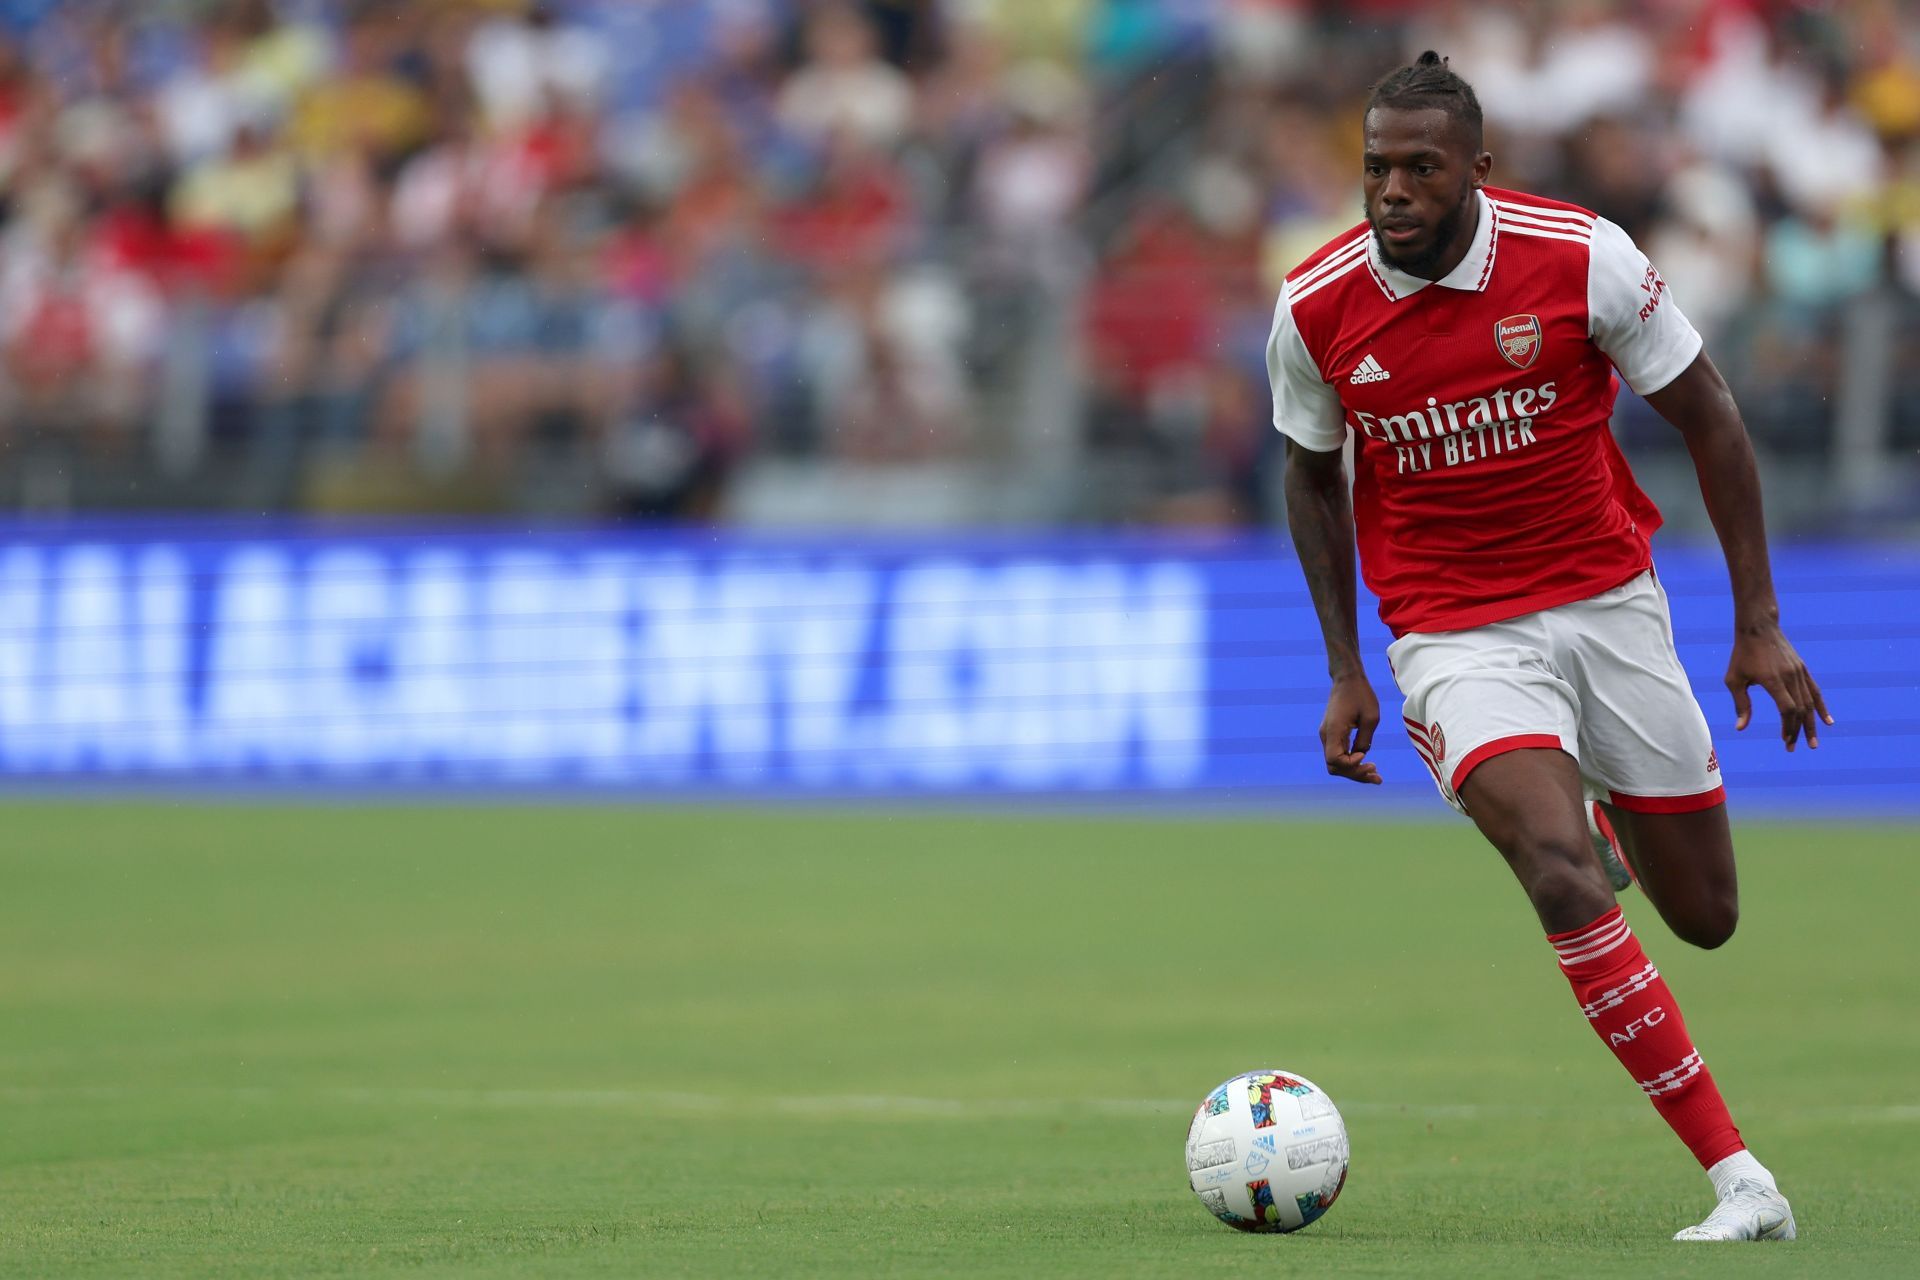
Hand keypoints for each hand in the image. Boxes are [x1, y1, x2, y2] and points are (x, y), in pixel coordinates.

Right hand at [1320, 673, 1381, 783]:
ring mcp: (1328, 736)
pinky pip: (1339, 754)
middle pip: (1335, 766)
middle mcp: (1326, 736)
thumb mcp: (1371, 717)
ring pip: (1336, 763)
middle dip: (1355, 774)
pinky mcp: (1332, 735)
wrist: (1347, 679)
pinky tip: (1367, 764)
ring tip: (1375, 775)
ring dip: (1354, 771)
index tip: (1365, 756)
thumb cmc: (1361, 694)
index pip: (1335, 760)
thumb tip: (1362, 756)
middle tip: (1377, 777)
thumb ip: (1365, 739)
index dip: (1351, 765)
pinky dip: (1351, 762)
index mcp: (1333, 731)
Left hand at [1726, 621, 1831, 750]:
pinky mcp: (1803, 669)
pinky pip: (1816, 691)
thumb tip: (1741, 728)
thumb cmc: (1742, 655)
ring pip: (1810, 703)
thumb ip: (1741, 704)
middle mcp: (1790, 677)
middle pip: (1800, 709)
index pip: (1787, 709)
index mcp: (1773, 680)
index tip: (1784, 740)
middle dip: (1798, 731)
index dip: (1788, 726)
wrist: (1759, 628)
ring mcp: (1799, 673)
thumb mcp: (1734, 679)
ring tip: (1813, 742)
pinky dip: (1822, 707)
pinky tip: (1828, 722)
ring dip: (1811, 724)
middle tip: (1794, 748)